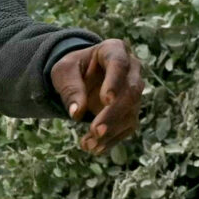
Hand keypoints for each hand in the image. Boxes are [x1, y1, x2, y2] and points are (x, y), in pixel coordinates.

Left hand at [51, 38, 144, 153]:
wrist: (82, 77)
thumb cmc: (73, 68)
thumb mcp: (64, 72)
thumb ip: (70, 88)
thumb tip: (76, 113)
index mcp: (114, 50)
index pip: (119, 64)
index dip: (115, 82)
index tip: (106, 100)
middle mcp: (132, 69)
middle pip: (131, 92)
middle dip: (113, 114)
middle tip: (95, 131)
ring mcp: (135, 91)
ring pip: (131, 112)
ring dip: (111, 131)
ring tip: (88, 144)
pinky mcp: (131, 110)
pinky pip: (127, 127)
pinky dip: (112, 140)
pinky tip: (95, 149)